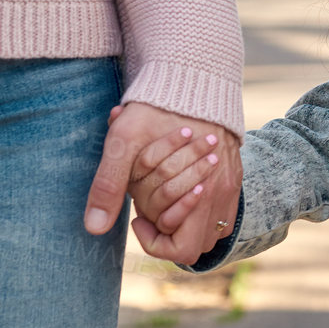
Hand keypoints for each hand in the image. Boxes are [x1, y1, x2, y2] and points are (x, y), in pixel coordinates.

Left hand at [84, 101, 243, 263]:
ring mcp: (231, 184)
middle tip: (150, 209)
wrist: (194, 78)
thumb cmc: (157, 108)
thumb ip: (108, 186)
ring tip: (165, 204)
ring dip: (189, 226)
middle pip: (200, 245)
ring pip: (214, 232)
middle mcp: (222, 192)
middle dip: (171, 234)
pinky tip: (184, 194)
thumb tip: (93, 228)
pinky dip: (204, 213)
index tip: (137, 216)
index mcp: (200, 190)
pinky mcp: (235, 175)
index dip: (154, 241)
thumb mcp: (123, 144)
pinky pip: (225, 212)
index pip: (181, 249)